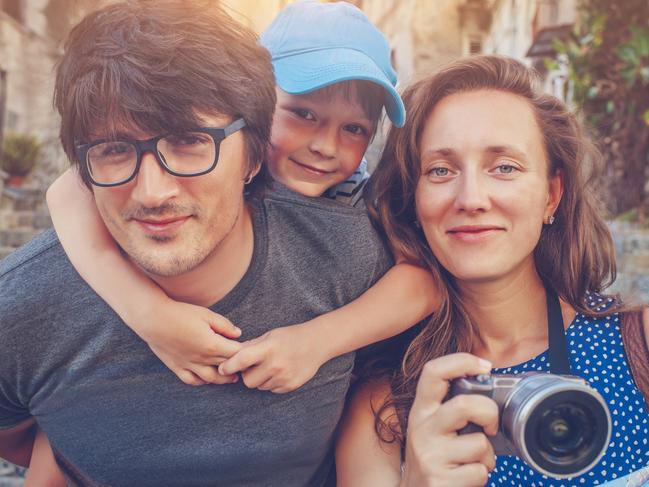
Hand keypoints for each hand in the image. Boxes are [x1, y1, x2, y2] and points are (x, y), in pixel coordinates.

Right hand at [137, 298, 242, 385]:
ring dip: (223, 379)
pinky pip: (192, 380)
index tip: (251, 351)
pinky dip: (202, 381)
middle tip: (247, 366)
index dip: (245, 353)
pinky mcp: (177, 367)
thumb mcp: (206, 314)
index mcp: (212, 345)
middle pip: (226, 367)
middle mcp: (202, 359)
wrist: (153, 319)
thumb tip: (239, 334)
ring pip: (211, 378)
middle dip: (238, 367)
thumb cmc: (180, 313)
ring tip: (232, 378)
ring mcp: (188, 365)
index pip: (236, 354)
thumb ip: (224, 326)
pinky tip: (207, 379)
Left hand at [218, 323, 326, 393]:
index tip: (221, 368)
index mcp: (269, 348)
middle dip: (247, 374)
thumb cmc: (290, 336)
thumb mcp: (270, 335)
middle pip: (248, 380)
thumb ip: (251, 346)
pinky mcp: (290, 386)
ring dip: (260, 379)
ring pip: (259, 386)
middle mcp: (276, 365)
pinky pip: (271, 389)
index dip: (228, 366)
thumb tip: (229, 356)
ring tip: (270, 366)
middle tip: (254, 365)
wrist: (317, 343)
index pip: (242, 360)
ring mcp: (284, 377)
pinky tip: (280, 371)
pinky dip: (271, 382)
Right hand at [400, 353, 497, 486]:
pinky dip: (482, 477)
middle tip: (491, 426)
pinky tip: (465, 479)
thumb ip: (450, 410)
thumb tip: (485, 388)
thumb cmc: (433, 460)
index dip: (462, 361)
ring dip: (487, 457)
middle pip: (464, 405)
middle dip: (489, 414)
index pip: (433, 372)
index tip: (485, 366)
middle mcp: (421, 429)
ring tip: (472, 462)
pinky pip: (480, 472)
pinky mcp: (440, 480)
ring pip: (479, 443)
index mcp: (421, 411)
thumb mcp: (432, 430)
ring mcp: (429, 455)